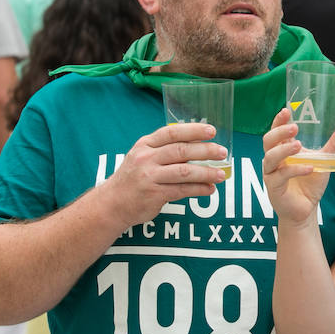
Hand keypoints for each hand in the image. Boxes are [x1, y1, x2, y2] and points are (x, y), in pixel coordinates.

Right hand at [99, 123, 227, 229]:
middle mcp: (146, 158)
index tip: (211, 131)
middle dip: (205, 151)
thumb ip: (165, 150)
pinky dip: (199, 189)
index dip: (193, 130)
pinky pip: (182, 190)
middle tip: (222, 152)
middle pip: (181, 150)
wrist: (112, 203)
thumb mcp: (143, 157)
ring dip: (206, 172)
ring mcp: (149, 176)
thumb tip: (198, 144)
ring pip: (184, 171)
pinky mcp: (154, 194)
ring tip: (221, 174)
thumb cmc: (133, 178)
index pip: (172, 132)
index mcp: (145, 145)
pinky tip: (209, 189)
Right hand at [262, 108, 334, 227]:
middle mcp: (273, 160)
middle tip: (294, 127)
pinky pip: (281, 176)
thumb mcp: (323, 162)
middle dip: (279, 132)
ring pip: (270, 157)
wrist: (305, 209)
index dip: (278, 121)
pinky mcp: (273, 187)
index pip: (276, 131)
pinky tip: (308, 168)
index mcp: (282, 150)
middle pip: (268, 141)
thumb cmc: (310, 183)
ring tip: (299, 145)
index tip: (286, 111)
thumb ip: (332, 146)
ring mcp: (271, 173)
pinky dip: (295, 170)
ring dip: (284, 150)